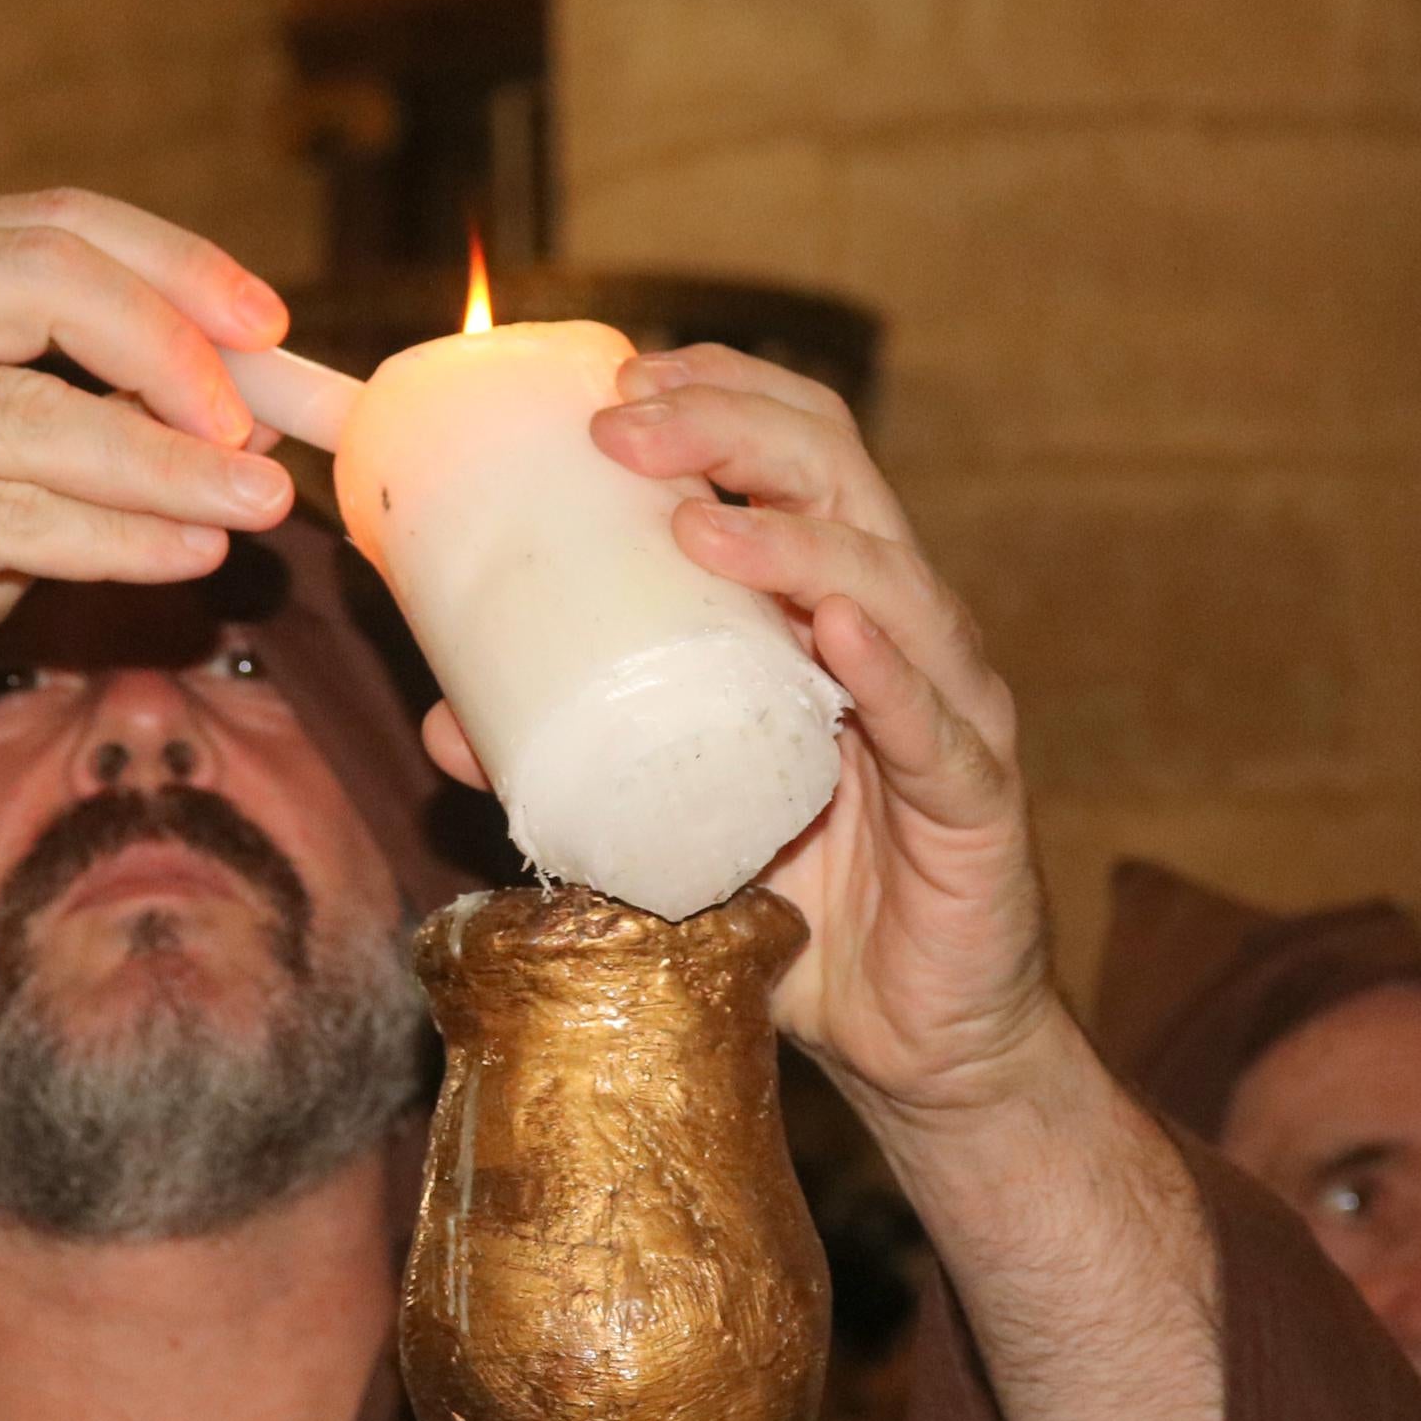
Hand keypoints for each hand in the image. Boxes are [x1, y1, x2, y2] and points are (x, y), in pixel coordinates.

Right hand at [0, 191, 297, 791]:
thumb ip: (100, 424)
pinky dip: (112, 535)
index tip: (271, 326)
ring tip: (260, 503)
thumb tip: (253, 404)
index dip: (175, 265)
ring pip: (34, 413)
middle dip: (173, 347)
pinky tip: (186, 555)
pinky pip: (2, 513)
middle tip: (259, 424)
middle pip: (42, 278)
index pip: (49, 224)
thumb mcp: (4, 474)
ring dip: (167, 463)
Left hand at [418, 344, 1064, 1131]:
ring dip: (790, 536)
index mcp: (831, 603)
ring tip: (695, 523)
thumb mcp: (663, 823)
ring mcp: (948, 704)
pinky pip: (933, 718)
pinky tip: (839, 631)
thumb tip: (444, 717)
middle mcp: (899, 628)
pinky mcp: (976, 795)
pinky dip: (886, 666)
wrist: (916, 1042)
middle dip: (728, 425)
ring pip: (889, 577)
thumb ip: (569, 767)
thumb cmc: (800, 907)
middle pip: (836, 473)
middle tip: (622, 424)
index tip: (613, 378)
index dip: (714, 393)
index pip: (791, 453)